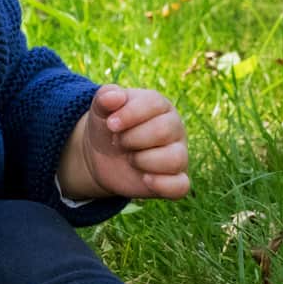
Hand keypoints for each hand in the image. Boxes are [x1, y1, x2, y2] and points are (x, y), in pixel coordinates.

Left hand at [61, 85, 190, 199]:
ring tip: (130, 159)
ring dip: (143, 160)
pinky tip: (144, 179)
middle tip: (118, 142)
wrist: (102, 156)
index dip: (130, 115)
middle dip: (132, 139)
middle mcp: (174, 128)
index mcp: (160, 106)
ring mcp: (178, 155)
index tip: (110, 125)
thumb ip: (105, 97)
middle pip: (164, 131)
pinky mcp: (175, 181)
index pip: (154, 104)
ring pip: (175, 159)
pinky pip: (181, 186)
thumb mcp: (100, 109)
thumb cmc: (109, 127)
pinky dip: (162, 185)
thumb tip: (114, 97)